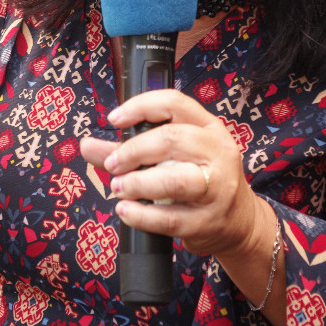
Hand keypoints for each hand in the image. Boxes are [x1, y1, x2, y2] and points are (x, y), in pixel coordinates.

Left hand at [80, 88, 257, 257]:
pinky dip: (140, 215)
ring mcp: (217, 188)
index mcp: (208, 127)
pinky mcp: (208, 221)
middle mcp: (218, 152)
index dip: (139, 107)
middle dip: (132, 151)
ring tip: (118, 187)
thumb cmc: (200, 180)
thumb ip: (129, 149)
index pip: (174, 103)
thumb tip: (87, 145)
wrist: (239, 223)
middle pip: (170, 139)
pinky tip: (126, 210)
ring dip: (137, 183)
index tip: (114, 120)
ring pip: (173, 179)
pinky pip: (169, 218)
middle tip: (112, 164)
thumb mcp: (173, 156)